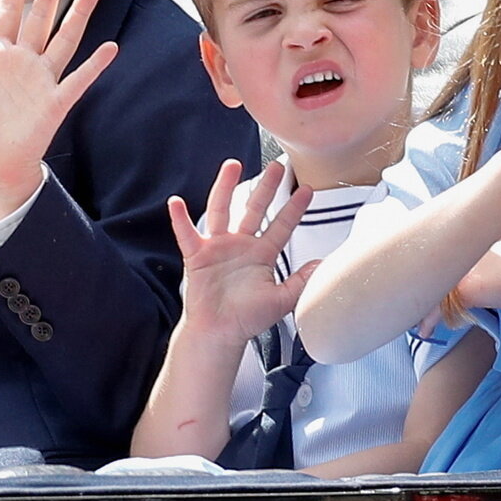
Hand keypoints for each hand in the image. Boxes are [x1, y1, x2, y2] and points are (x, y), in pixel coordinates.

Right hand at [169, 159, 314, 346]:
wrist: (220, 334)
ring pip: (222, 210)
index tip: (307, 190)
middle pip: (255, 209)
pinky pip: (187, 234)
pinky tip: (176, 203)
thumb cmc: (247, 318)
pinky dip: (180, 219)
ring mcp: (218, 248)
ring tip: (232, 165)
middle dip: (266, 187)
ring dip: (226, 187)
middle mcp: (241, 245)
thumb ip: (301, 282)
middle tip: (277, 165)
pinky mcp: (197, 256)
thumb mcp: (281, 301)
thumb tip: (323, 266)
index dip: (294, 209)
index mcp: (262, 254)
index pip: (282, 226)